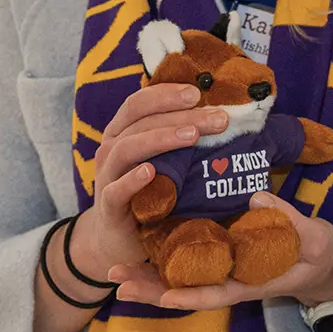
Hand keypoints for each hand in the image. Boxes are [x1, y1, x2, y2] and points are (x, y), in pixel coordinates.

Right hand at [68, 83, 232, 279]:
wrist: (122, 239)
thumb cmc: (151, 191)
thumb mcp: (167, 161)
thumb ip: (183, 137)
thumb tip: (225, 116)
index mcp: (123, 131)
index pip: (140, 103)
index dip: (166, 94)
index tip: (198, 92)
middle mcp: (111, 149)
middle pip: (142, 122)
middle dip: (182, 116)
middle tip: (218, 119)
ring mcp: (107, 177)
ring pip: (127, 149)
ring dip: (161, 139)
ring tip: (192, 137)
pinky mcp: (108, 207)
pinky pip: (115, 190)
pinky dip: (132, 180)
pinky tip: (151, 172)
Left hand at [109, 191, 332, 309]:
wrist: (317, 257)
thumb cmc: (315, 250)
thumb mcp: (312, 238)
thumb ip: (288, 221)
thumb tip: (258, 198)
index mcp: (249, 281)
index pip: (216, 293)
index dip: (191, 296)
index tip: (165, 298)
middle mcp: (228, 278)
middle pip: (185, 290)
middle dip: (152, 290)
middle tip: (118, 283)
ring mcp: (221, 268)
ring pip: (178, 278)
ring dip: (147, 276)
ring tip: (115, 273)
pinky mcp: (219, 253)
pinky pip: (186, 261)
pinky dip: (161, 259)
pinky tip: (138, 250)